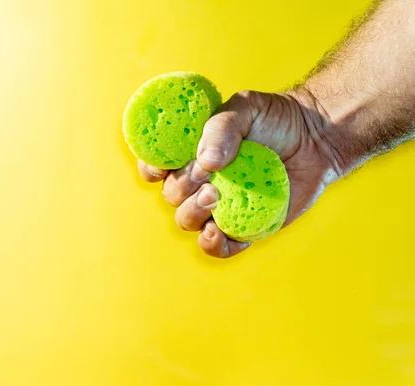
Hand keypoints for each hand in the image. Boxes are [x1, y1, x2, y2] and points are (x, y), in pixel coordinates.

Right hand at [138, 90, 341, 256]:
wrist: (315, 137)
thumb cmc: (275, 119)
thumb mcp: (246, 107)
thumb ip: (222, 127)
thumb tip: (206, 162)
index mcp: (191, 153)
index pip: (156, 166)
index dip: (151, 168)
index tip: (160, 167)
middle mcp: (200, 181)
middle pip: (171, 195)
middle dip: (180, 189)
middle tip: (207, 177)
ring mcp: (220, 206)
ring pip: (188, 221)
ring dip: (193, 213)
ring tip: (215, 196)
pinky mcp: (243, 227)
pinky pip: (219, 247)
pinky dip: (212, 244)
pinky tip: (216, 232)